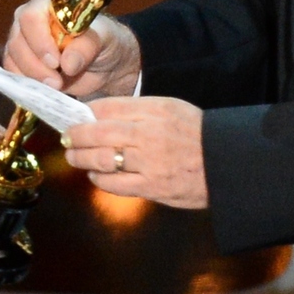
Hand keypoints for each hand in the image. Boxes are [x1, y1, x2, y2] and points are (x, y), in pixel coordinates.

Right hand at [4, 1, 140, 98]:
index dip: (39, 41)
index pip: (31, 17)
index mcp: (48, 4)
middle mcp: (29, 19)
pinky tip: (44, 89)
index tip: (56, 62)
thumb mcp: (103, 40)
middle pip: (17, 41)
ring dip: (32, 77)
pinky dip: (26, 83)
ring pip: (13, 58)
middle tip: (57, 82)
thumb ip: (86, 47)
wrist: (104, 64)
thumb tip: (67, 64)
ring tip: (56, 86)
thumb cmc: (104, 42)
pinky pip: (12, 72)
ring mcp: (21, 40)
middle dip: (35, 65)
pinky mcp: (19, 61)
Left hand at [63, 96, 207, 208]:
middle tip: (66, 138)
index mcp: (155, 110)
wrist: (227, 163)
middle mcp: (149, 134)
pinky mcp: (152, 187)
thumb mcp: (171, 109)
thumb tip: (99, 114)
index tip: (74, 117)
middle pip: (97, 132)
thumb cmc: (197, 134)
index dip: (84, 113)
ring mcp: (149, 162)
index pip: (107, 107)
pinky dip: (99, 179)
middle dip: (74, 135)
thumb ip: (138, 110)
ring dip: (80, 158)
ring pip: (101, 159)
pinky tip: (95, 174)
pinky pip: (114, 184)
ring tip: (74, 156)